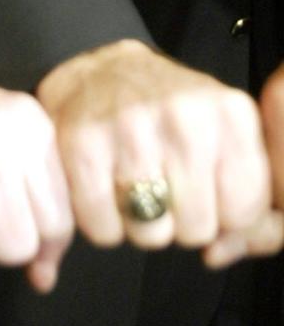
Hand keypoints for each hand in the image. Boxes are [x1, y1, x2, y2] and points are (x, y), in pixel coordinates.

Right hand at [38, 39, 282, 263]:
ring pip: (150, 235)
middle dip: (177, 218)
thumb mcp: (223, 138)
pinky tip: (100, 183)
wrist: (97, 71)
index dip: (219, 211)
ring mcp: (131, 126)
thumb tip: (219, 255)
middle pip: (197, 230)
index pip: (244, 214)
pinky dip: (99, 219)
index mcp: (230, 114)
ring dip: (137, 221)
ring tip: (130, 179)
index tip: (201, 184)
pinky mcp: (83, 143)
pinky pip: (104, 229)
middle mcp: (185, 115)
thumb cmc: (165, 115)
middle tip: (159, 178)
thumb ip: (243, 202)